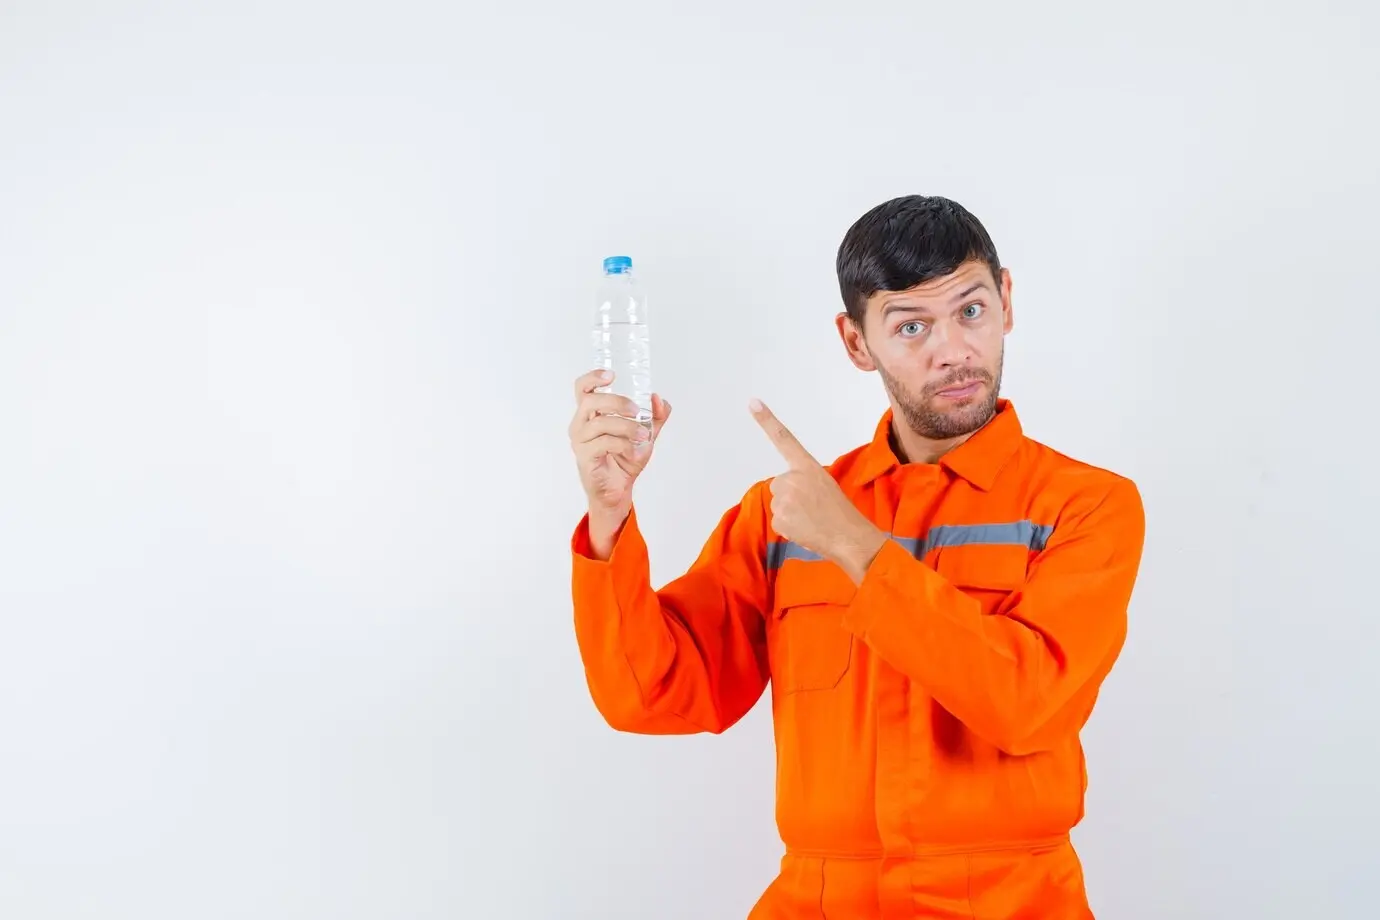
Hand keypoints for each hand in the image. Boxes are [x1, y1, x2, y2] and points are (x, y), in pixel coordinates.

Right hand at [570, 369, 671, 553]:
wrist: (619, 489)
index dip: (593, 378)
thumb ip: (656, 416)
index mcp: (591, 414)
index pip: (582, 388)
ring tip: (643, 435)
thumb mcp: (646, 433)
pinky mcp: (584, 457)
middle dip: (617, 402)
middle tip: (636, 410)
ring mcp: (580, 441)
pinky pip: (603, 443)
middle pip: (591, 401)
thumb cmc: (625, 458)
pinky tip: (635, 452)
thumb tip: (659, 399)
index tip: (611, 375)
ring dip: (626, 427)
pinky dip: (624, 445)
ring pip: (600, 423)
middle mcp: (580, 424)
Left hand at [750, 398, 886, 583]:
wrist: (849, 537)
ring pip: (779, 504)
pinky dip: (790, 528)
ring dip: (791, 513)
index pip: (784, 439)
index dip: (766, 420)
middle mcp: (792, 479)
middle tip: (813, 508)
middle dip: (791, 497)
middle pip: (779, 485)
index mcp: (807, 466)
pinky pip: (779, 522)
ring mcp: (784, 499)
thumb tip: (785, 489)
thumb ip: (802, 480)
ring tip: (812, 519)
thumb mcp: (824, 484)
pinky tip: (806, 529)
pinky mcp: (779, 519)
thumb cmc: (842, 513)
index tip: (753, 402)